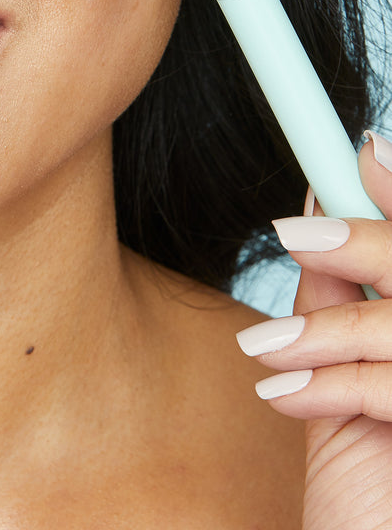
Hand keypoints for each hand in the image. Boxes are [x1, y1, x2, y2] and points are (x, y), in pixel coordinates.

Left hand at [235, 132, 391, 529]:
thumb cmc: (368, 487)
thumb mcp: (347, 377)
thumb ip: (347, 296)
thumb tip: (320, 208)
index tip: (365, 147)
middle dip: (365, 241)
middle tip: (289, 233)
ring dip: (326, 330)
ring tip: (266, 350)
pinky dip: (331, 384)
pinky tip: (285, 396)